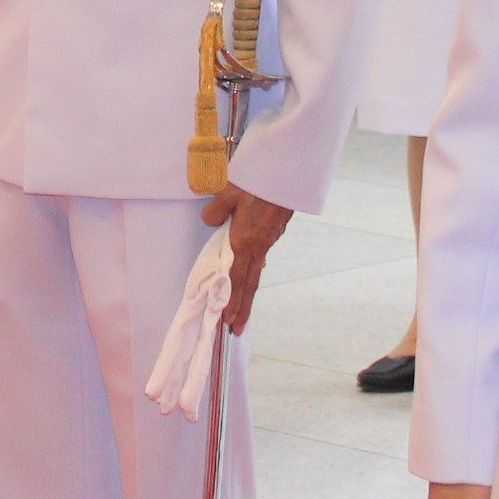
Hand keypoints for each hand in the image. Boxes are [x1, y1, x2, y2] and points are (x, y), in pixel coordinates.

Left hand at [197, 185, 293, 333]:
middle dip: (242, 307)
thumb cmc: (257, 180)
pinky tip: (248, 271)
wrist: (288, 169)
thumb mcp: (227, 193)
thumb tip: (210, 223)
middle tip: (236, 328)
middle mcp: (259, 245)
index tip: (228, 320)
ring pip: (255, 270)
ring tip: (241, 308)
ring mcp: (270, 239)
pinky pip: (260, 255)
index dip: (232, 301)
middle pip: (249, 283)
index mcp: (246, 241)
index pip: (237, 279)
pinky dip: (252, 270)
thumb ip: (215, 212)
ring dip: (247, 291)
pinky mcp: (274, 230)